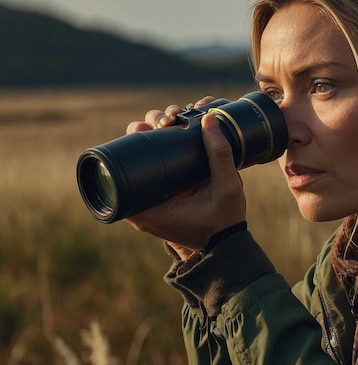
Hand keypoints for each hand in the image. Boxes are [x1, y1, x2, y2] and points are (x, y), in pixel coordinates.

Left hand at [124, 98, 246, 258]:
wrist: (229, 245)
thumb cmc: (225, 222)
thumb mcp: (227, 188)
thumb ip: (220, 155)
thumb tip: (208, 119)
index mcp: (149, 210)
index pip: (122, 172)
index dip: (132, 142)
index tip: (147, 126)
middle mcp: (145, 208)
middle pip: (133, 162)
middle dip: (147, 134)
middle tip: (166, 121)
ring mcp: (154, 203)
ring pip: (146, 163)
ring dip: (157, 139)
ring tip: (174, 122)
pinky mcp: (165, 198)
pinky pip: (159, 170)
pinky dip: (167, 150)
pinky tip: (177, 132)